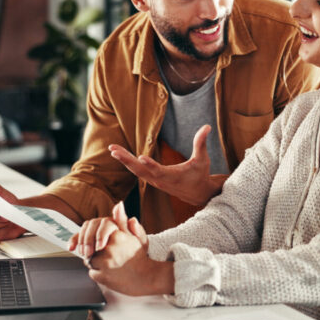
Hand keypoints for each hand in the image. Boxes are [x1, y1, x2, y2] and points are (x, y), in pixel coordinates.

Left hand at [71, 203, 170, 295]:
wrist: (147, 278)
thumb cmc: (139, 256)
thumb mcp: (134, 235)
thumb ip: (123, 221)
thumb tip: (118, 205)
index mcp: (117, 236)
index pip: (94, 228)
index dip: (92, 234)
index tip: (97, 242)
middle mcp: (110, 248)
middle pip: (89, 244)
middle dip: (91, 248)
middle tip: (102, 253)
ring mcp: (105, 263)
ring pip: (88, 259)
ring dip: (94, 261)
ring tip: (109, 263)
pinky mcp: (102, 277)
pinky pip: (92, 272)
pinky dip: (97, 272)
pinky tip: (109, 272)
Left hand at [108, 125, 226, 206]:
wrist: (198, 193)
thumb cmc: (200, 174)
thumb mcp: (203, 159)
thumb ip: (201, 143)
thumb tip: (207, 126)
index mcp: (172, 176)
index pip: (159, 170)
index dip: (151, 165)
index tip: (141, 158)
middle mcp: (160, 180)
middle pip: (140, 171)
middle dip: (127, 160)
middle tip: (114, 150)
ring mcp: (155, 181)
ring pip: (136, 170)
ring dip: (124, 160)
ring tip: (112, 149)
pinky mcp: (152, 180)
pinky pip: (137, 171)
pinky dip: (128, 162)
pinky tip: (119, 154)